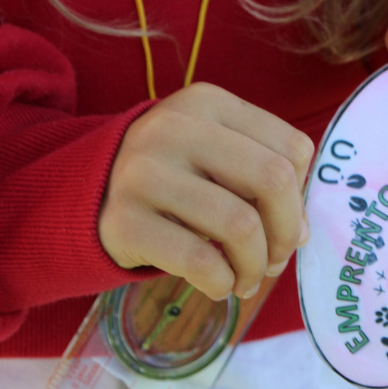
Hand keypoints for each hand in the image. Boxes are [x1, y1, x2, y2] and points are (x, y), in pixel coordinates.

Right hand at [98, 83, 313, 299]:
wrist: (85, 193)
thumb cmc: (172, 177)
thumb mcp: (214, 154)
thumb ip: (262, 180)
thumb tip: (300, 233)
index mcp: (208, 103)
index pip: (293, 149)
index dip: (302, 197)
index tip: (288, 225)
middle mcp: (175, 128)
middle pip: (273, 181)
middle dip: (287, 232)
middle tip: (276, 259)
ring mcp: (144, 173)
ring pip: (241, 225)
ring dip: (255, 266)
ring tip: (247, 279)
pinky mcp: (124, 221)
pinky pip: (200, 261)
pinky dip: (223, 283)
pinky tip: (219, 285)